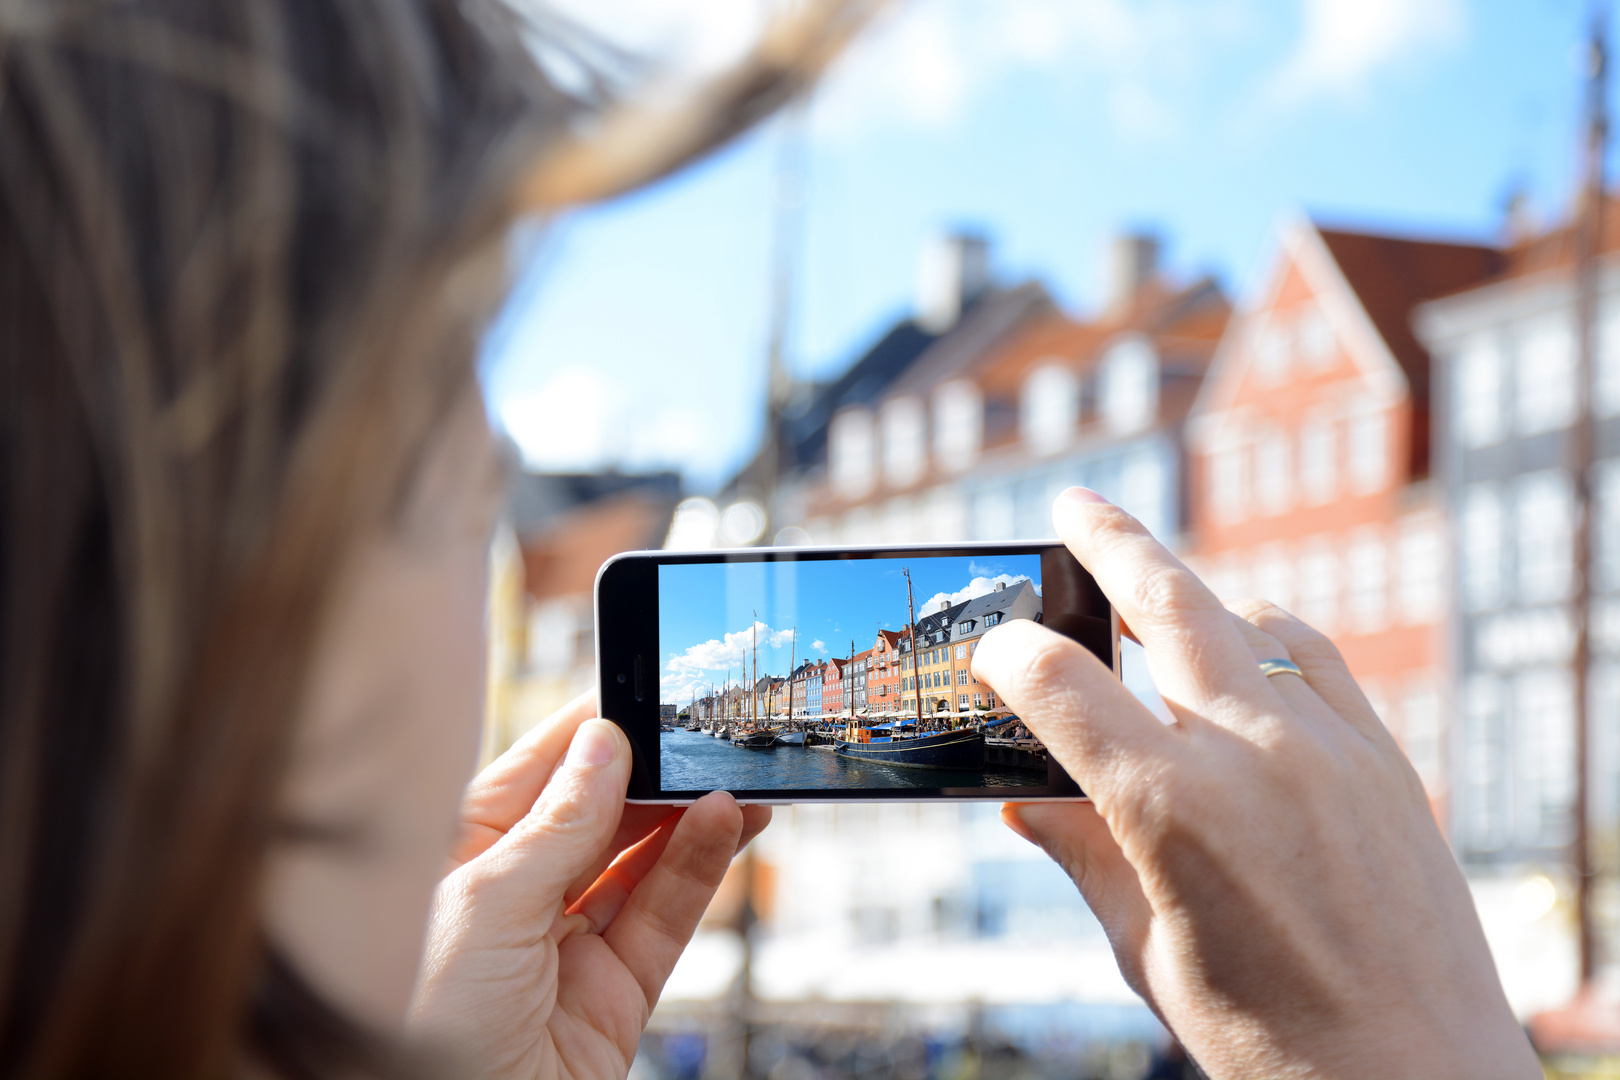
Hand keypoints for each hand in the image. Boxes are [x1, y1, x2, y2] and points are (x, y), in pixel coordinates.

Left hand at [409, 693, 769, 1077]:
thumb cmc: (422, 1028)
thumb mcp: (483, 906)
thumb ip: (554, 827)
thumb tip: (602, 746)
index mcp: (459, 862)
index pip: (532, 775)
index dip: (586, 733)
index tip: (637, 691)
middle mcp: (515, 899)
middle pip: (596, 815)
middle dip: (649, 773)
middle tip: (697, 733)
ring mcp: (568, 947)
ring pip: (641, 863)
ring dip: (687, 816)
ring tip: (729, 775)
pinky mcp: (616, 995)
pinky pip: (665, 917)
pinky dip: (700, 868)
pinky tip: (725, 823)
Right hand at [972, 488, 1538, 1079]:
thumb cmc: (1265, 1038)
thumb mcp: (1143, 949)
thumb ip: (1082, 852)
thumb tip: (1023, 798)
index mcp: (1170, 809)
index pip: (1059, 683)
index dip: (1008, 655)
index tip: (989, 651)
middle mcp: (1252, 754)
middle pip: (1163, 602)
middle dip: (1107, 541)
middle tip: (1071, 505)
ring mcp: (1329, 746)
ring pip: (1245, 619)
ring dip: (1189, 594)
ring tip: (1150, 592)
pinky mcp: (1384, 759)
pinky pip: (1315, 657)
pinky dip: (1265, 636)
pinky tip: (1243, 649)